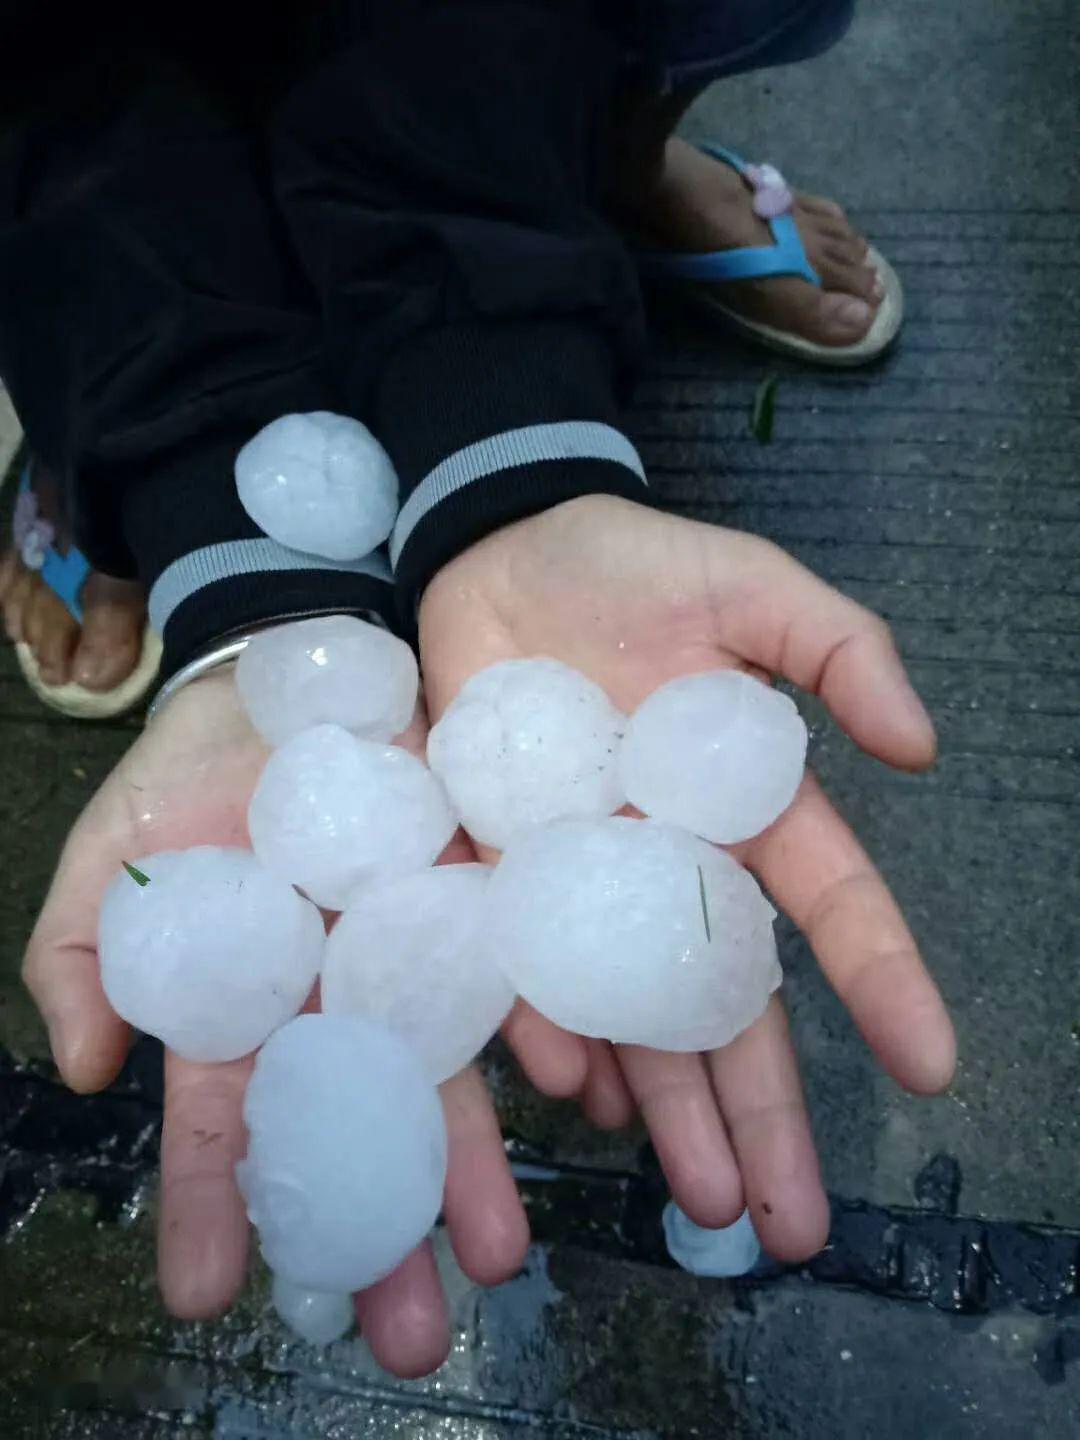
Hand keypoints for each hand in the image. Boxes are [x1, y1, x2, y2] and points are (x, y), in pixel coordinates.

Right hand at [22, 665, 526, 1374]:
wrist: (284, 671)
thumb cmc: (188, 772)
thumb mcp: (111, 856)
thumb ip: (82, 955)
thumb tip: (86, 1069)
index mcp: (248, 1002)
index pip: (227, 1118)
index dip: (213, 1204)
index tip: (206, 1296)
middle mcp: (338, 997)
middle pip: (358, 1122)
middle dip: (379, 1227)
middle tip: (407, 1335)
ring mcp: (411, 949)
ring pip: (446, 1069)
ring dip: (472, 1163)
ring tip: (497, 1255)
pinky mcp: (475, 888)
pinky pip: (513, 965)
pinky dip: (542, 1025)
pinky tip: (572, 1087)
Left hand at [420, 495, 955, 1259]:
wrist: (493, 551)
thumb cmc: (629, 568)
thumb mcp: (748, 585)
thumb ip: (836, 648)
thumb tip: (923, 747)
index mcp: (740, 805)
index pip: (826, 907)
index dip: (881, 981)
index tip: (931, 1065)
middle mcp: (669, 862)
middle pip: (728, 1000)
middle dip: (764, 1106)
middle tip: (788, 1218)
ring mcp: (581, 875)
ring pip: (632, 1011)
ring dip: (666, 1105)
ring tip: (702, 1199)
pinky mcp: (493, 865)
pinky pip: (523, 962)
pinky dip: (548, 1024)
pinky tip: (577, 1090)